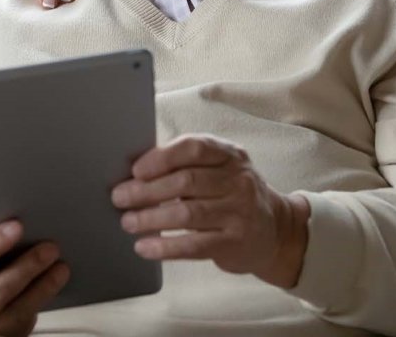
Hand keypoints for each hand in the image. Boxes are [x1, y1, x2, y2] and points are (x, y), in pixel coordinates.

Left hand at [111, 134, 310, 287]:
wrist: (275, 231)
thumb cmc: (232, 195)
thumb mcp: (220, 170)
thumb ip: (188, 164)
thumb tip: (137, 171)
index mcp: (230, 154)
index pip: (194, 148)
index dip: (161, 158)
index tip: (136, 169)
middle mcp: (238, 180)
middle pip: (185, 181)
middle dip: (147, 190)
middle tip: (120, 197)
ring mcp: (239, 212)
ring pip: (187, 214)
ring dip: (151, 219)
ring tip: (128, 222)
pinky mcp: (234, 243)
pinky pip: (194, 246)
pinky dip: (165, 247)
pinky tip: (145, 247)